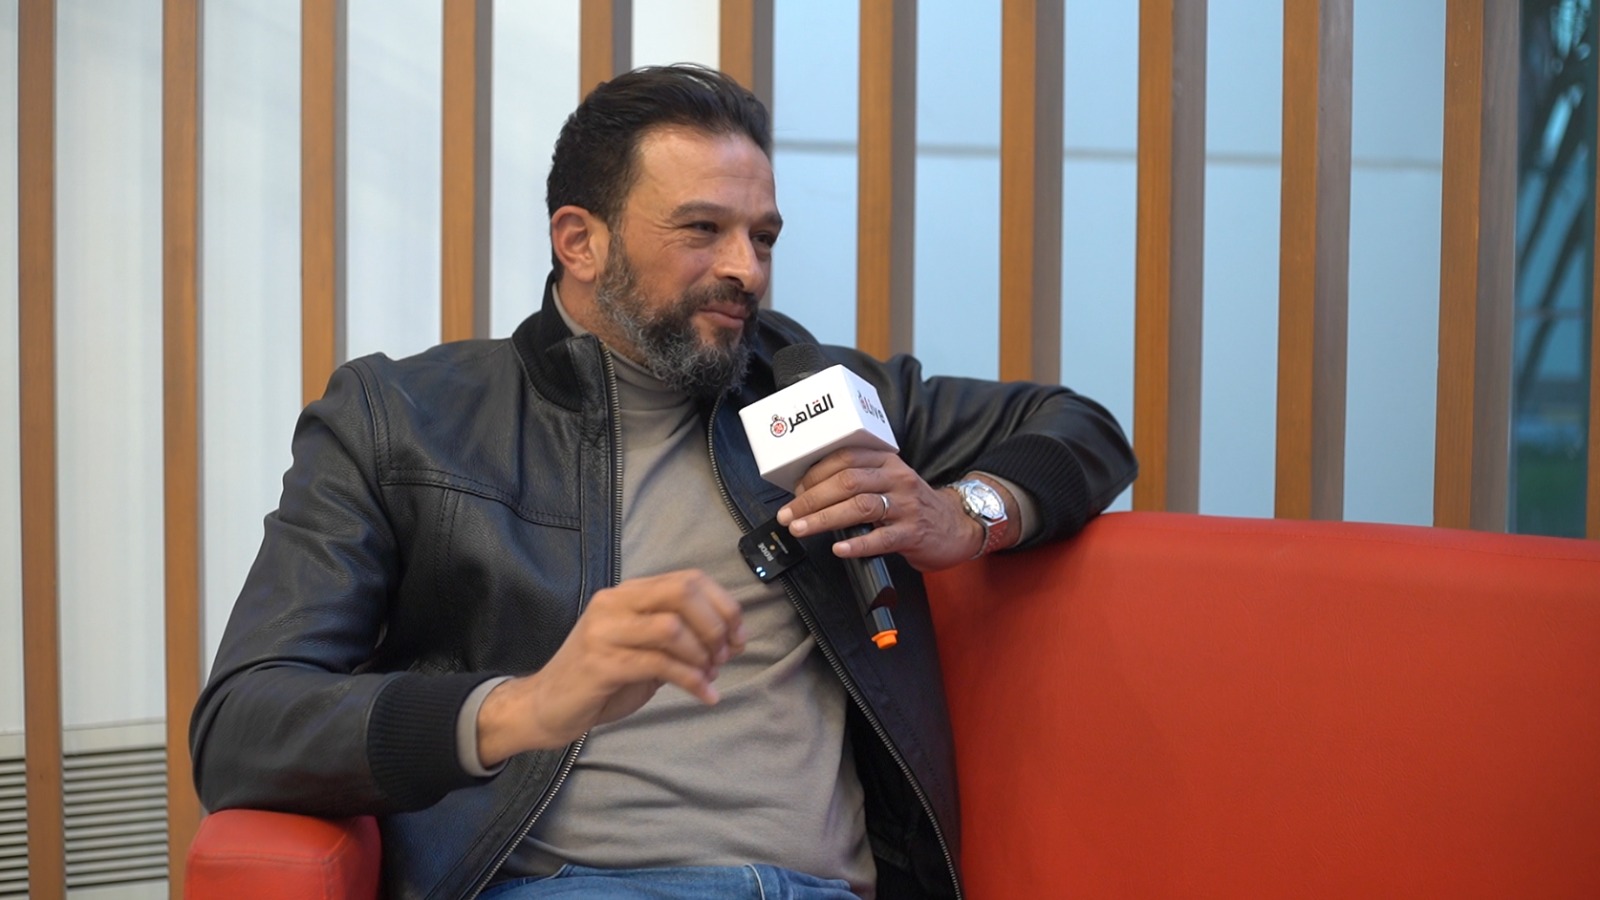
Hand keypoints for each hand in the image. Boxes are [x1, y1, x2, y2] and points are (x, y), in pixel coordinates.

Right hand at [475, 569, 744, 767]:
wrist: (546, 706)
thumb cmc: (600, 678)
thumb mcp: (642, 648)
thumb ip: (677, 637)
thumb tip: (727, 638)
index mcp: (628, 593)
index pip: (688, 579)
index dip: (723, 605)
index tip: (739, 636)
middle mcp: (615, 603)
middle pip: (683, 593)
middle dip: (716, 625)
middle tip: (725, 656)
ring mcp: (605, 631)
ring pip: (672, 628)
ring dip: (702, 655)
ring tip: (710, 676)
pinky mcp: (601, 663)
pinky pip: (659, 665)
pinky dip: (691, 681)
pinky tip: (704, 695)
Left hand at [776, 448, 983, 572]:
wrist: (955, 526)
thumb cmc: (914, 505)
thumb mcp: (890, 481)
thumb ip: (860, 479)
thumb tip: (812, 489)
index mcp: (887, 461)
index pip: (845, 458)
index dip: (815, 473)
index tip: (796, 489)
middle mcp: (896, 479)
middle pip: (847, 482)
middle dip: (811, 498)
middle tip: (789, 514)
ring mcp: (906, 506)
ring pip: (859, 506)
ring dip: (824, 518)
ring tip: (802, 528)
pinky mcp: (913, 533)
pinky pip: (881, 538)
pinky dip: (857, 544)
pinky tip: (839, 548)